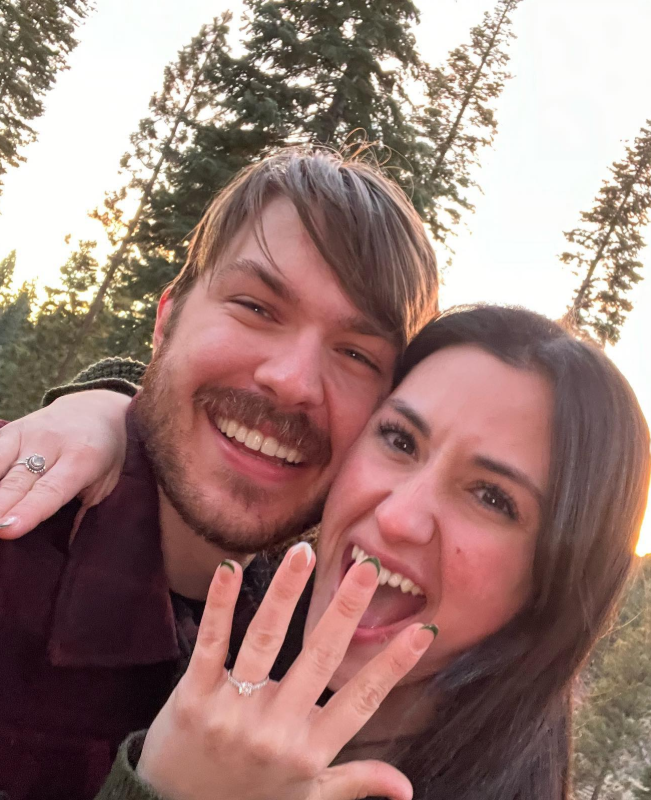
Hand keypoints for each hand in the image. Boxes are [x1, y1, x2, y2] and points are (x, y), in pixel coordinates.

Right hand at [0, 390, 130, 537]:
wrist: (98, 408)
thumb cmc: (106, 455)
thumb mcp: (108, 484)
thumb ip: (86, 513)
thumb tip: (67, 552)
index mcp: (83, 459)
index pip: (51, 490)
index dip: (28, 510)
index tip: (7, 530)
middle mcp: (51, 443)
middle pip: (16, 481)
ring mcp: (27, 433)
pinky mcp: (9, 430)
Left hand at [138, 544, 436, 799]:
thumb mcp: (306, 797)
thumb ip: (355, 781)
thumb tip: (407, 788)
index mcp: (308, 751)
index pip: (362, 700)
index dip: (394, 665)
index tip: (423, 630)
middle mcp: (275, 731)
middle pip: (318, 659)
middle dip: (345, 610)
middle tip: (367, 567)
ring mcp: (232, 713)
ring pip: (265, 641)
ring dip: (287, 592)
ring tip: (305, 552)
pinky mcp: (193, 698)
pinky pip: (211, 643)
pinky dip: (220, 605)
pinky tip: (231, 569)